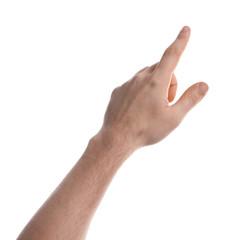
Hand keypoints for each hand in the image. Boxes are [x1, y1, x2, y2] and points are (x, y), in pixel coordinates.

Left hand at [99, 26, 208, 150]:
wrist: (117, 138)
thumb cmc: (146, 130)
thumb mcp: (173, 118)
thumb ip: (190, 99)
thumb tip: (203, 85)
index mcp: (155, 82)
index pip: (171, 56)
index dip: (181, 42)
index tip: (185, 30)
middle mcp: (140, 78)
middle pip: (161, 69)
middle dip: (169, 82)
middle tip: (166, 103)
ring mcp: (127, 84)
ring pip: (147, 76)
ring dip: (154, 86)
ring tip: (151, 108)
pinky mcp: (118, 90)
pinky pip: (133, 84)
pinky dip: (140, 91)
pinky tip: (137, 109)